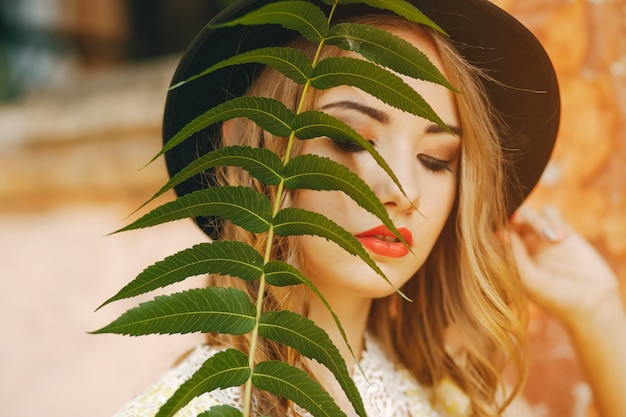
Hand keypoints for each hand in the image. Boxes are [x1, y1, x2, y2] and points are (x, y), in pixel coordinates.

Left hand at [507, 205, 619, 328]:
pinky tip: (560, 238)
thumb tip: (504, 233)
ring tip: (552, 240)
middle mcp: (525, 247)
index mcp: (511, 259)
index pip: (498, 236)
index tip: (501, 233)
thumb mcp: (529, 280)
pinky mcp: (563, 231)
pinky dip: (552, 219)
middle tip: (517, 219)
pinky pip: (550, 213)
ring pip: (530, 214)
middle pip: (511, 221)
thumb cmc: (555, 297)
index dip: (496, 229)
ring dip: (537, 221)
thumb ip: (515, 257)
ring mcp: (543, 238)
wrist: (592, 303)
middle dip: (513, 217)